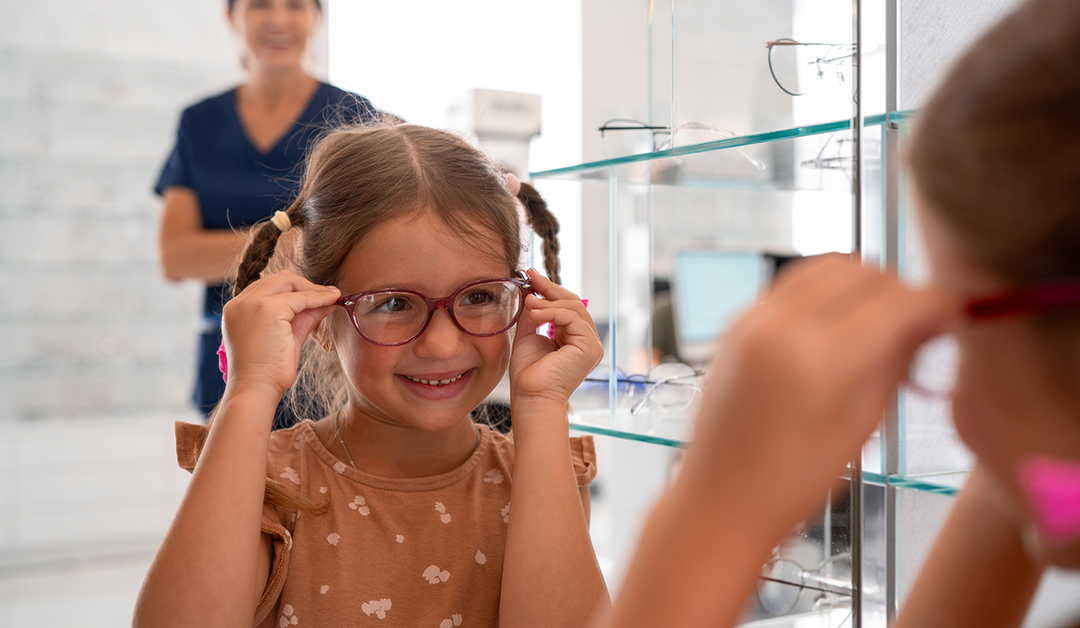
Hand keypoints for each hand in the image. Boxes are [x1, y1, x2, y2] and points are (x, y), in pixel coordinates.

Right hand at [220, 270, 340, 398]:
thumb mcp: (287, 336)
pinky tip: (332, 301)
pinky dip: (317, 298)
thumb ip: (303, 317)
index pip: (269, 287)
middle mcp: (241, 303)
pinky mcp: (267, 309)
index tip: (318, 294)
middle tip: (328, 293)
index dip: (295, 289)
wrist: (257, 389)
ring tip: (333, 296)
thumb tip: (326, 302)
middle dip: (305, 284)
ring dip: (313, 289)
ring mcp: (252, 304)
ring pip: (288, 283)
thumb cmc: (269, 371)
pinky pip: (299, 298)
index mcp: (238, 309)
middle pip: (278, 279)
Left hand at [509, 269, 602, 407]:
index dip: (549, 289)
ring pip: (575, 308)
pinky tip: (535, 313)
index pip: (566, 306)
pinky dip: (553, 312)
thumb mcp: (528, 334)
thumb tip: (531, 290)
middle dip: (550, 288)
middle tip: (530, 277)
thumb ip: (533, 313)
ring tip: (528, 302)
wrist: (531, 397)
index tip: (530, 275)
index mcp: (573, 338)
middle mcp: (586, 340)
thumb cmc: (528, 374)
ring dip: (549, 301)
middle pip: (574, 303)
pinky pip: (573, 319)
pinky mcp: (591, 348)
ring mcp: (592, 345)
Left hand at [680, 255, 951, 535]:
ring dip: (863, 284)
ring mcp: (753, 318)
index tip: (953, 318)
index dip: (936, 305)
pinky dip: (826, 290)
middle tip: (918, 326)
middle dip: (900, 291)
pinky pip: (794, 282)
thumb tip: (931, 320)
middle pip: (863, 272)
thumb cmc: (792, 480)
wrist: (720, 497)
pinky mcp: (738, 321)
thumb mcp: (862, 424)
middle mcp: (779, 325)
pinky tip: (840, 325)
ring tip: (879, 324)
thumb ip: (898, 361)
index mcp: (817, 358)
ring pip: (827, 266)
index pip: (897, 302)